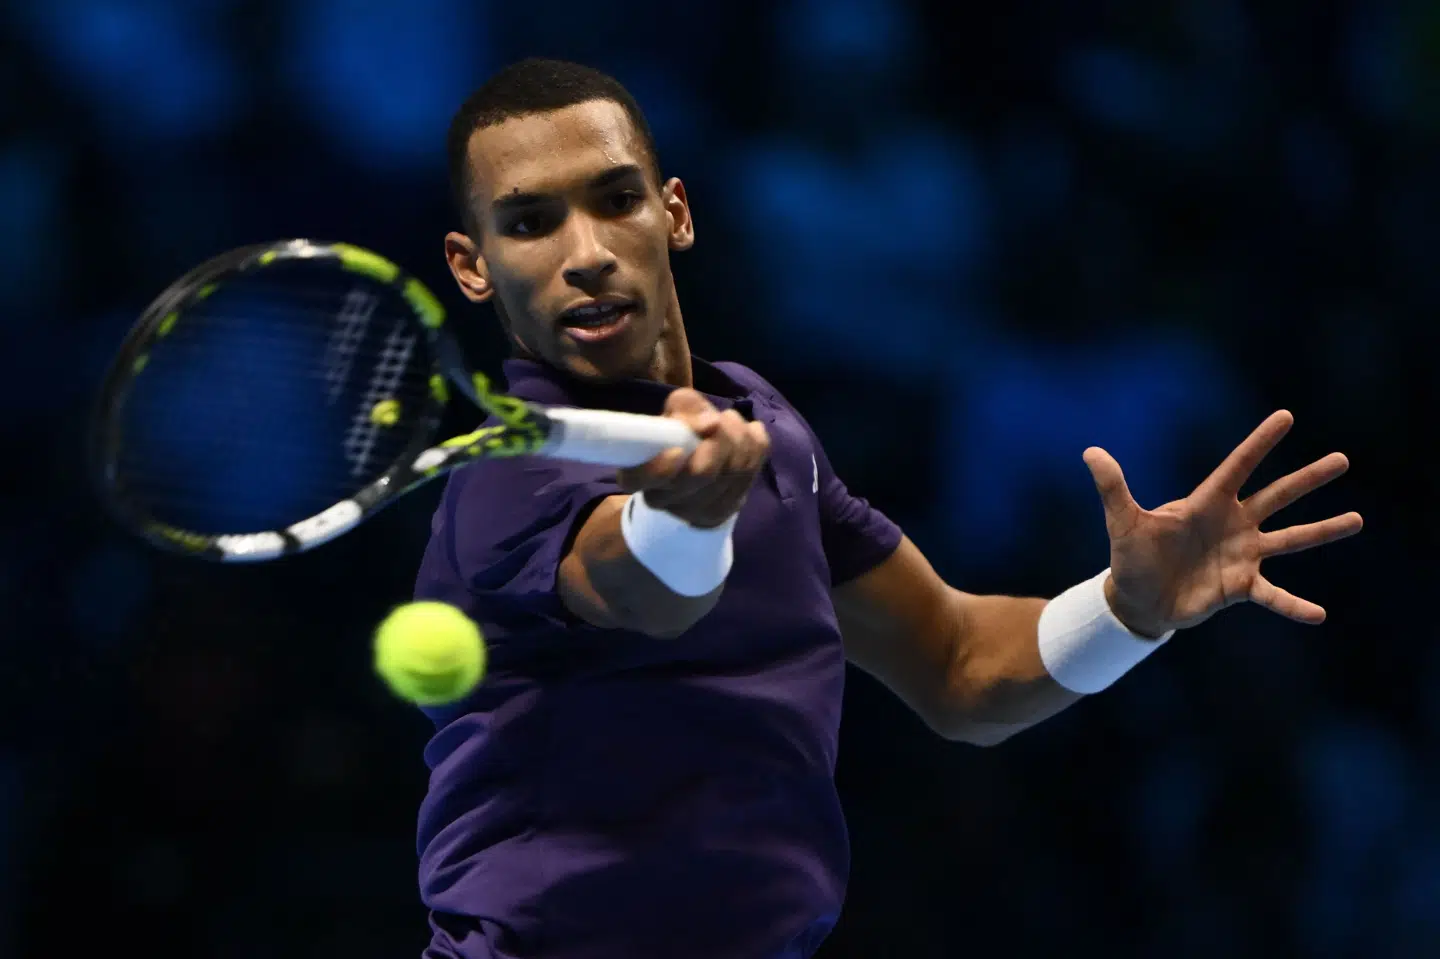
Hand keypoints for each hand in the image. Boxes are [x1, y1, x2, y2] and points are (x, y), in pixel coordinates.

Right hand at [616, 389, 769, 528]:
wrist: (702, 466)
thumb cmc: (679, 436)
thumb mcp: (674, 414)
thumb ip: (684, 407)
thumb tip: (710, 422)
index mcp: (640, 477)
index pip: (638, 481)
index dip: (659, 470)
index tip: (676, 450)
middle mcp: (668, 501)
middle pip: (701, 474)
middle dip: (718, 440)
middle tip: (718, 420)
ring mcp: (702, 510)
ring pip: (733, 471)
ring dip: (738, 437)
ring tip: (731, 421)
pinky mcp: (731, 506)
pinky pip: (754, 468)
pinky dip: (755, 443)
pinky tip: (747, 435)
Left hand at [1084, 410, 1362, 637]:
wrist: (1137, 600)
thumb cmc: (1131, 557)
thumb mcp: (1123, 521)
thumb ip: (1113, 487)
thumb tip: (1090, 452)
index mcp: (1206, 503)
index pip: (1238, 467)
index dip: (1259, 443)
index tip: (1285, 417)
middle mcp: (1232, 524)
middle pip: (1276, 496)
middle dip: (1307, 479)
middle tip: (1342, 460)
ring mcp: (1242, 555)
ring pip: (1290, 539)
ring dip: (1322, 531)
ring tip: (1356, 519)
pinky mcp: (1241, 586)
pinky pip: (1274, 596)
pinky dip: (1293, 605)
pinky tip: (1319, 613)